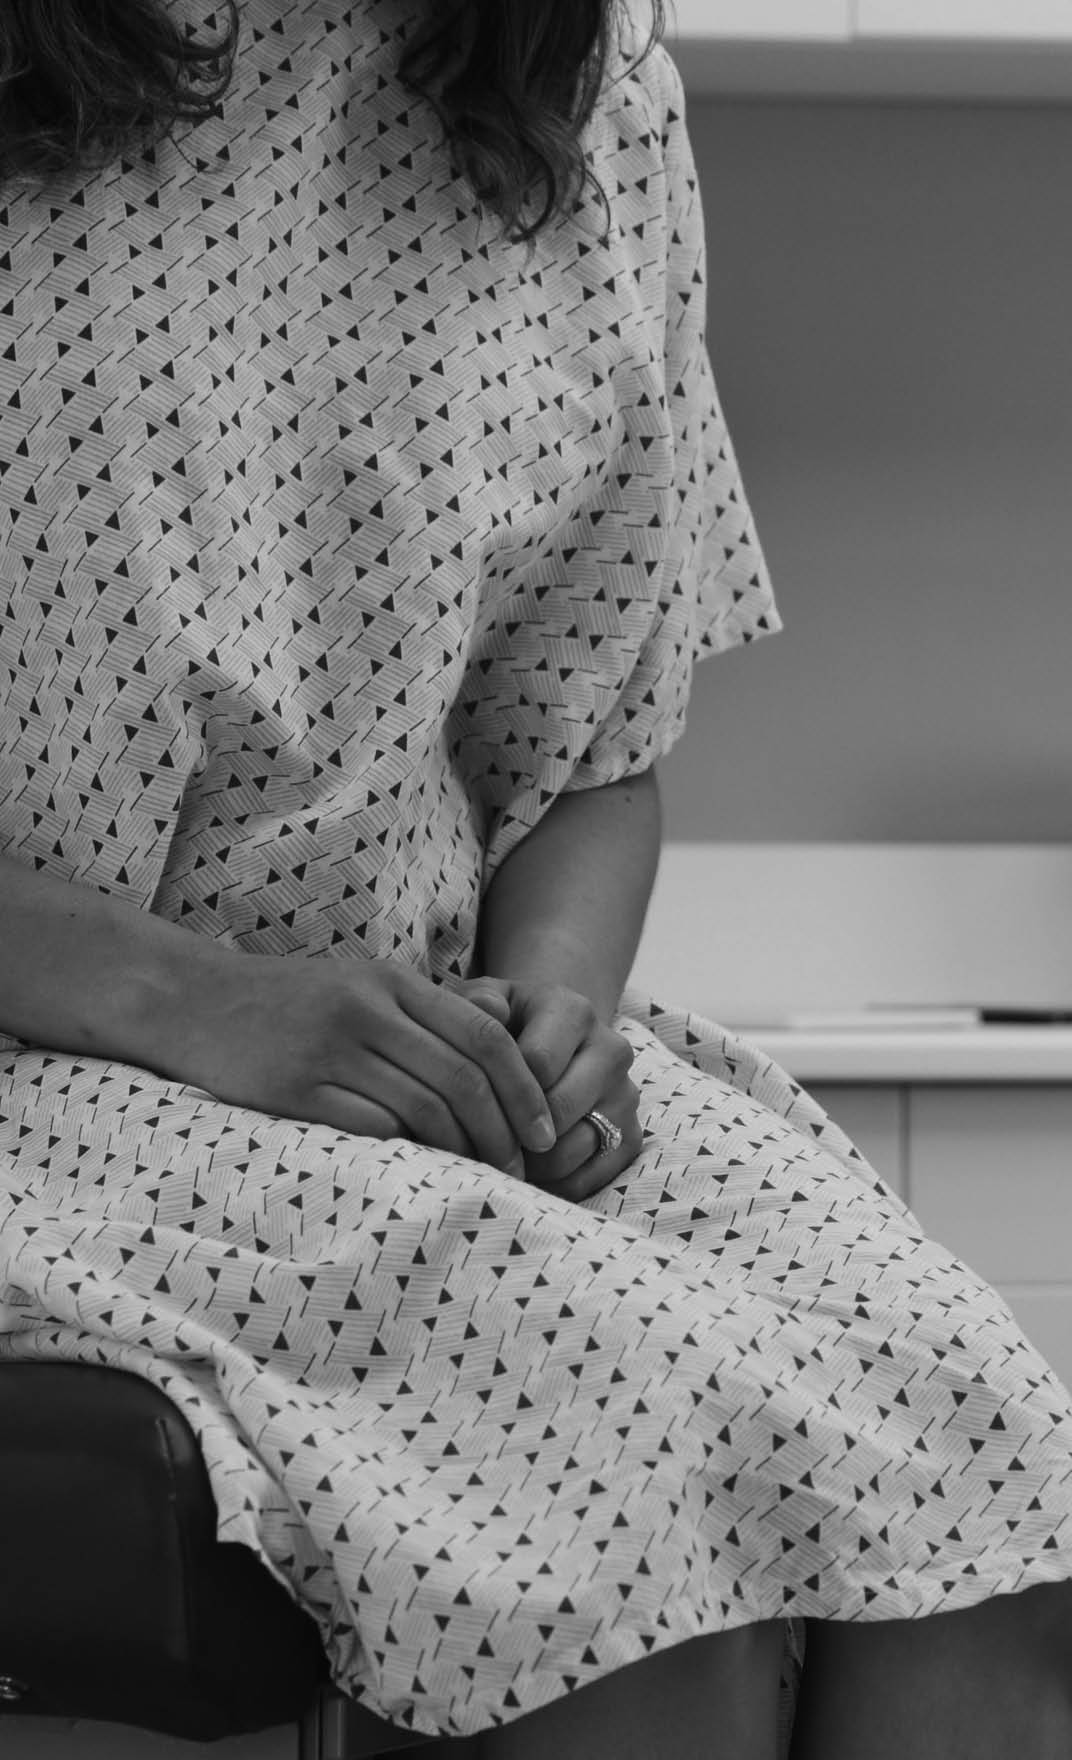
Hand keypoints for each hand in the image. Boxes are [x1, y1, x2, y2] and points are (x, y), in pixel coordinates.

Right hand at [161, 952, 556, 1176]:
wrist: (195, 1000)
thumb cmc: (292, 1002)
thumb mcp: (362, 985)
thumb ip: (424, 1015)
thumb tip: (504, 1063)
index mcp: (392, 982)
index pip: (484, 1035)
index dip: (525, 1088)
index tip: (545, 1130)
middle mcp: (367, 1010)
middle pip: (462, 1077)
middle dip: (503, 1130)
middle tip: (520, 1167)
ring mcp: (330, 1048)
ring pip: (422, 1107)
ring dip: (461, 1150)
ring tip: (479, 1176)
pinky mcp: (294, 1088)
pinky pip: (369, 1126)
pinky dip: (405, 1151)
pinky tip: (421, 1171)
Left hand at [459, 977, 642, 1199]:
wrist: (552, 1039)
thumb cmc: (508, 1023)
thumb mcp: (487, 1001)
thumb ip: (477, 1001)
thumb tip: (487, 1010)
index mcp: (574, 1012)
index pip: (537, 1065)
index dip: (498, 1091)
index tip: (473, 1102)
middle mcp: (612, 1050)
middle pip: (557, 1112)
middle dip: (512, 1132)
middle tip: (480, 1139)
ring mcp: (626, 1096)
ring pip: (570, 1151)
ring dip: (527, 1164)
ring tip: (499, 1155)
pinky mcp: (632, 1136)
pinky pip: (588, 1180)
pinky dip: (551, 1186)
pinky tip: (526, 1172)